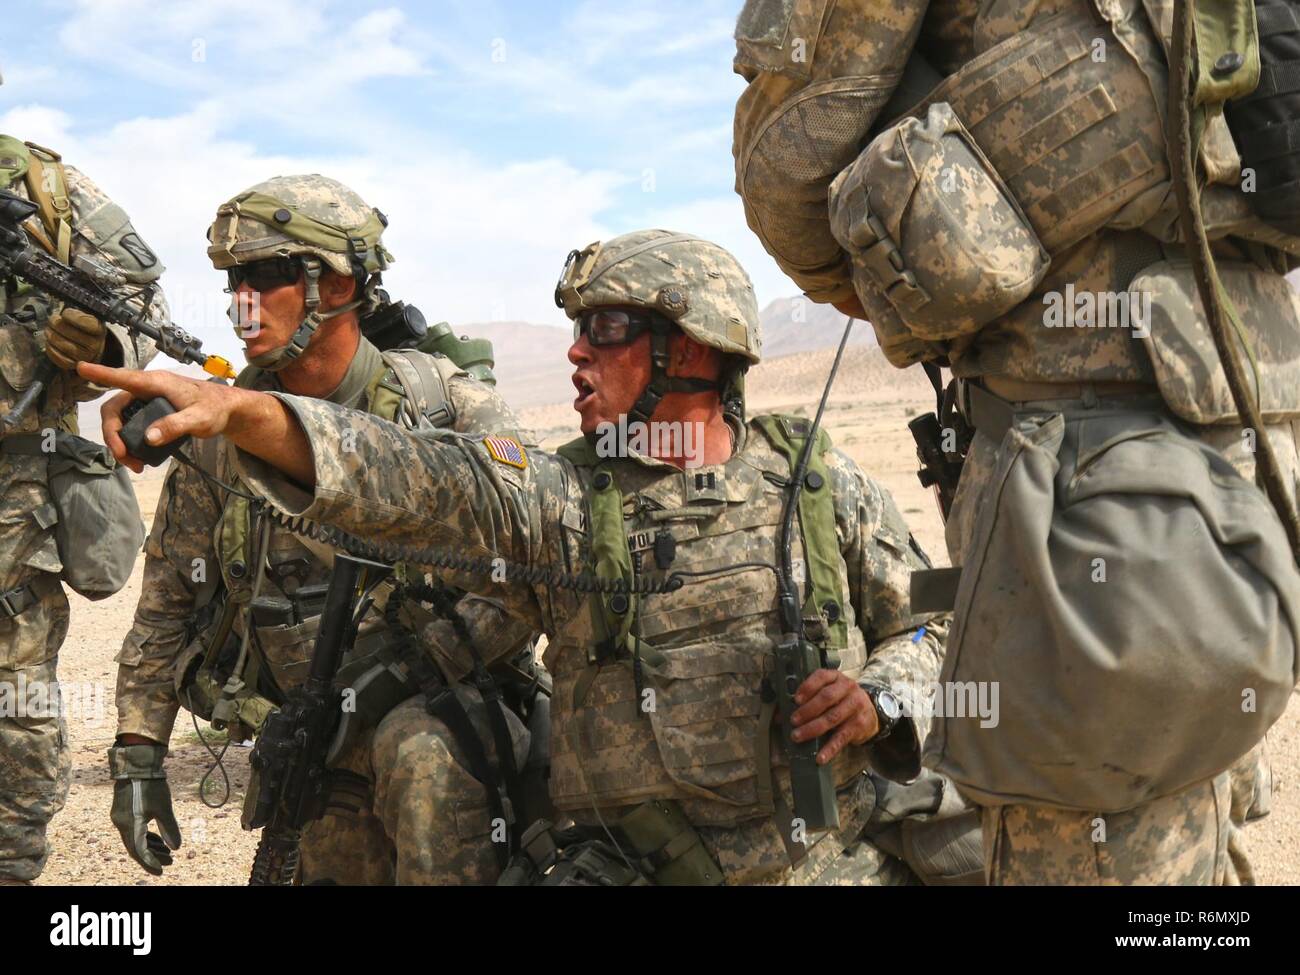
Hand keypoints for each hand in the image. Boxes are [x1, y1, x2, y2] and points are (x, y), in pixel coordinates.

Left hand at [45, 308, 105, 369]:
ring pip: (62, 345)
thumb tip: (66, 297)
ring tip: (49, 330)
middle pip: (69, 333)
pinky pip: (59, 358)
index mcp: (99, 329)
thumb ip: (78, 308)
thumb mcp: (85, 314)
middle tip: (52, 320)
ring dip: (50, 335)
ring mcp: (86, 357)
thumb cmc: (83, 326)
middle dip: (56, 324)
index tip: (65, 313)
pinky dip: (50, 349)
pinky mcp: (75, 365)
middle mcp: (96, 345)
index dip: (70, 315)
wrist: (89, 344)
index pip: (85, 322)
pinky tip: (49, 342)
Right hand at [79, 360, 315, 483]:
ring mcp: (147, 402)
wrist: (227, 410)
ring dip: (121, 443)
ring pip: (121, 421)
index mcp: (157, 383)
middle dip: (113, 435)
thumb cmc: (215, 408)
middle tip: (124, 458)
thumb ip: (176, 426)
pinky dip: (131, 443)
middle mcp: (147, 390)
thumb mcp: (200, 419)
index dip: (102, 374)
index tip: (81, 367)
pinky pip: (131, 427)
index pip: (125, 378)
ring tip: (134, 464)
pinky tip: (141, 459)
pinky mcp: (151, 413)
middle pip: (115, 409)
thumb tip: (149, 438)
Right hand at [107, 743, 181, 876]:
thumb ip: (169, 828)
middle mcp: (121, 824)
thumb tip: (176, 848)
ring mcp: (121, 818)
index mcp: (129, 825)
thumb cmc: (151, 786)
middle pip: (136, 847)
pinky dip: (146, 836)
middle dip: (153, 856)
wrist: (137, 765)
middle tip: (170, 862)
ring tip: (168, 852)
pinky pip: (134, 830)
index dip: (150, 863)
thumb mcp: (164, 808)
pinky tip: (158, 839)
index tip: (162, 871)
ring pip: (135, 839)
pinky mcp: (124, 812)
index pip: (139, 851)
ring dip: (151, 846)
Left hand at [789, 669, 878, 764]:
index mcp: (836, 677)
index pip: (821, 676)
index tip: (795, 699)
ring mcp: (855, 706)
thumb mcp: (828, 693)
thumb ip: (807, 700)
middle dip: (807, 710)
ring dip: (812, 729)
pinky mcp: (859, 724)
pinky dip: (829, 748)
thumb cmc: (841, 701)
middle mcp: (848, 688)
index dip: (807, 687)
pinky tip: (820, 757)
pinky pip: (841, 737)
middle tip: (793, 721)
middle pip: (826, 697)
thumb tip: (780, 716)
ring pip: (832, 717)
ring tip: (798, 736)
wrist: (870, 713)